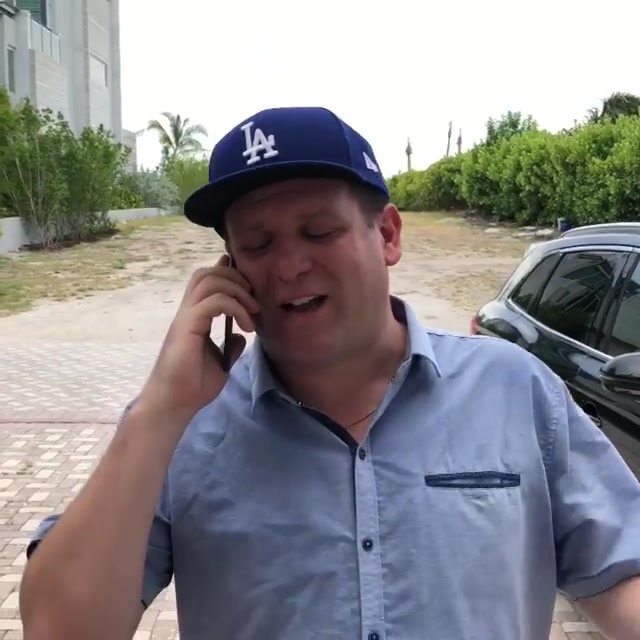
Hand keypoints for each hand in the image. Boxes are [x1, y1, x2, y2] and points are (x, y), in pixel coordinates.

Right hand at [138, 255, 258, 418]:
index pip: (207, 282)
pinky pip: (213, 302)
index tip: (252, 291)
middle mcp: (188, 312)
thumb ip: (230, 346)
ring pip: (209, 280)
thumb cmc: (193, 387)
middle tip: (254, 300)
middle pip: (207, 273)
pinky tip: (246, 326)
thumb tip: (241, 335)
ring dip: (237, 290)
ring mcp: (186, 317)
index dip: (228, 276)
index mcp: (194, 318)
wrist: (175, 404)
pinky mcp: (187, 326)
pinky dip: (235, 307)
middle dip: (235, 277)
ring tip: (253, 310)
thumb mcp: (220, 363)